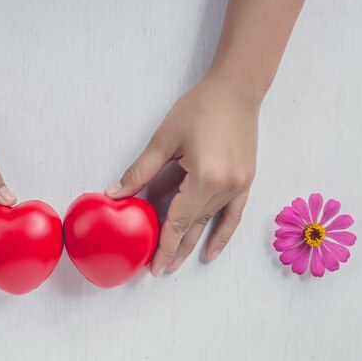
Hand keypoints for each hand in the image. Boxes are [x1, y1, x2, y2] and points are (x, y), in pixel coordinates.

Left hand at [106, 75, 259, 275]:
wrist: (236, 89)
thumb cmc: (199, 108)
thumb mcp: (164, 139)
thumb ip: (140, 171)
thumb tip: (115, 194)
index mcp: (204, 177)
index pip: (179, 221)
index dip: (164, 244)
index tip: (153, 266)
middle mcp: (225, 186)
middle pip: (194, 226)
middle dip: (175, 249)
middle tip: (158, 271)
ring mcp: (239, 186)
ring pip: (210, 221)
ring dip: (192, 243)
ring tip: (177, 263)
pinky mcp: (246, 181)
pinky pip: (233, 216)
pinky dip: (222, 235)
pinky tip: (211, 251)